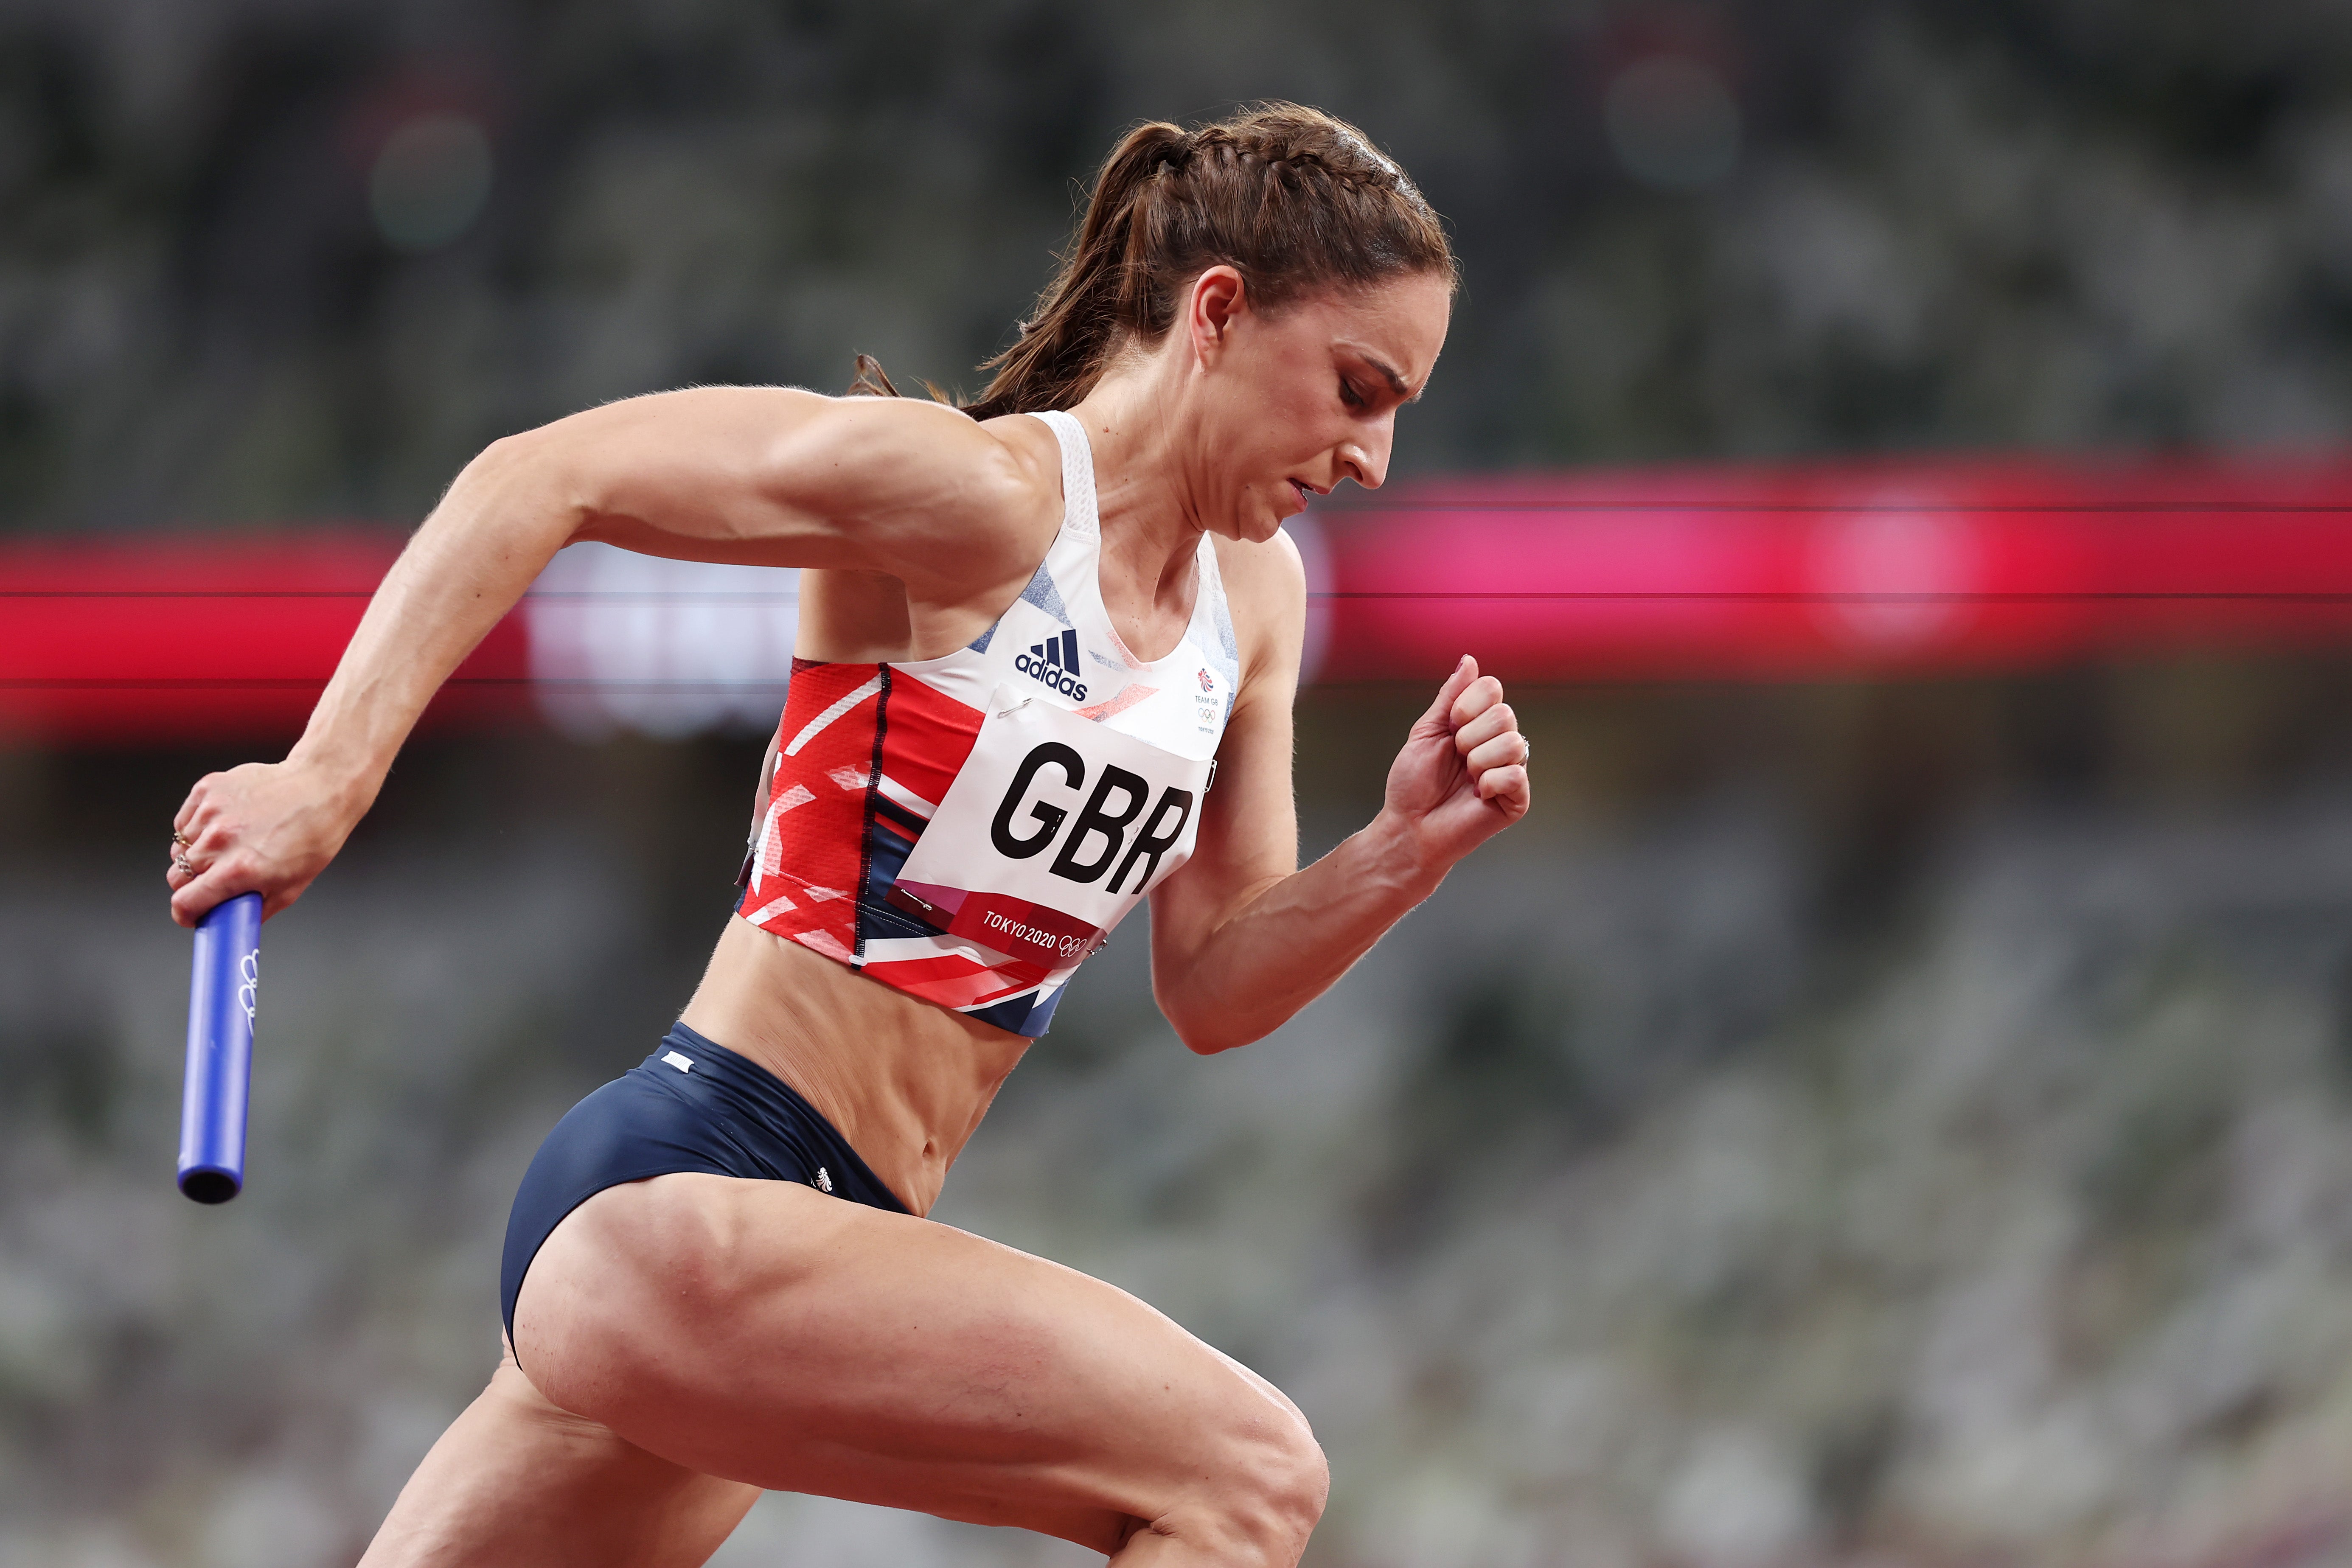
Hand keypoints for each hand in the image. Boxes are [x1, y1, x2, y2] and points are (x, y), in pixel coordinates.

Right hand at [167, 759, 363, 927]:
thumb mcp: (291, 888)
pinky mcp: (208, 788)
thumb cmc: (313, 837)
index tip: (191, 914)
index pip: (185, 901)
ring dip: (196, 854)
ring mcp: (211, 812)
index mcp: (239, 869)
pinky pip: (185, 821)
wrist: (321, 788)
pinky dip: (197, 828)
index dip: (186, 914)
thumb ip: (253, 909)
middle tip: (214, 881)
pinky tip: (224, 826)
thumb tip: (229, 924)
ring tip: (228, 847)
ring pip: (180, 848)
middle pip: (177, 876)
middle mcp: (220, 840)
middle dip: (191, 885)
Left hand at [1379, 655, 1530, 868]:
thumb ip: (1449, 697)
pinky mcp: (1517, 799)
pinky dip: (1489, 783)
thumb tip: (1469, 659)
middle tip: (1456, 758)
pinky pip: (1515, 774)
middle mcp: (1499, 743)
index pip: (1493, 689)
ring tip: (1466, 779)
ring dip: (1478, 761)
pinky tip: (1478, 795)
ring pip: (1512, 743)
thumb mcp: (1427, 732)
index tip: (1449, 727)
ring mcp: (1511, 771)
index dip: (1466, 705)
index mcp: (1479, 724)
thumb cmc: (1413, 784)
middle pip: (1504, 714)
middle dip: (1469, 737)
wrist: (1408, 827)